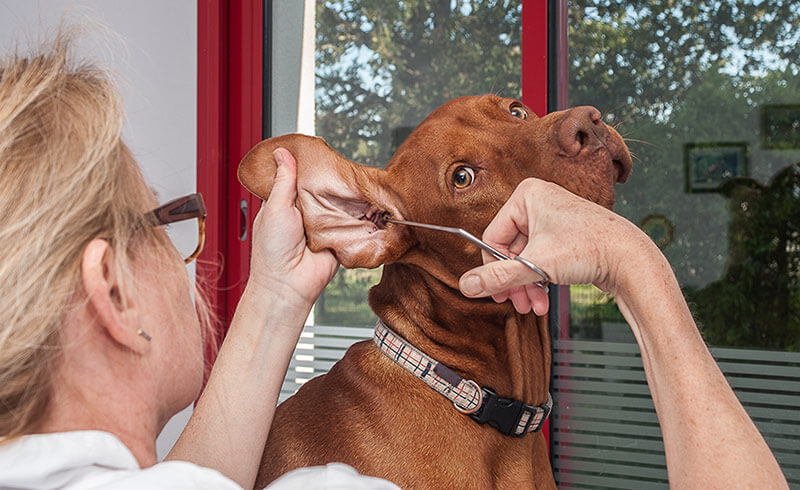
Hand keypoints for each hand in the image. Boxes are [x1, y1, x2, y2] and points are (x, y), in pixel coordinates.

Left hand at [248, 148, 338, 311]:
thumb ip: (282, 180)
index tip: (316, 151)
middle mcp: (303, 213)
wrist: (288, 285)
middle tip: (338, 167)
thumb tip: (281, 153)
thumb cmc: (272, 252)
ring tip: (350, 184)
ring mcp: (322, 225)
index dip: (305, 166)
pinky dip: (354, 216)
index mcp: (282, 204)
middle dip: (328, 181)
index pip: (296, 178)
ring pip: (336, 203)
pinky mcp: (338, 237)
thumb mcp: (274, 207)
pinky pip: (350, 222)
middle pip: (320, 189)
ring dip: (342, 198)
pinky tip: (359, 205)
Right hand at [458, 178, 653, 314]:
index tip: (499, 293)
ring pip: (526, 257)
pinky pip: (541, 258)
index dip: (494, 269)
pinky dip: (540, 279)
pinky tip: (545, 298)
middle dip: (514, 281)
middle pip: (509, 249)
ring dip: (527, 285)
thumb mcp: (536, 265)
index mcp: (527, 195)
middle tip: (518, 303)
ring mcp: (553, 218)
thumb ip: (497, 277)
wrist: (632, 259)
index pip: (493, 237)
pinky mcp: (565, 235)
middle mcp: (539, 201)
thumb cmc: (589, 249)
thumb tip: (466, 286)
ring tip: (535, 306)